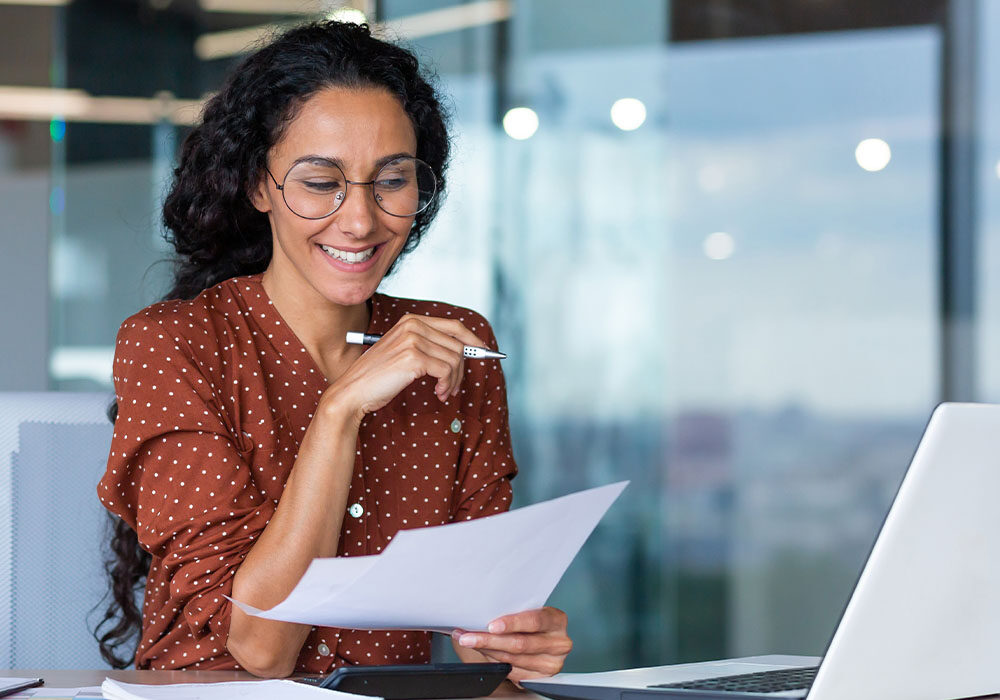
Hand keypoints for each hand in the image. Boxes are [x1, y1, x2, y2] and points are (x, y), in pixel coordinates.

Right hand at [327, 314, 486, 420]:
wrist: (353, 391)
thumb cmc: (378, 377)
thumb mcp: (404, 354)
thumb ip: (429, 346)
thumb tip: (465, 351)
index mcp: (411, 320)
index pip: (454, 326)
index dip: (473, 340)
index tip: (486, 352)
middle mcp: (413, 325)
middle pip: (457, 345)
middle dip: (461, 369)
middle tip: (453, 387)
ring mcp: (413, 340)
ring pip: (454, 359)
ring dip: (454, 381)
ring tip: (444, 392)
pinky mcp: (414, 357)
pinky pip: (446, 371)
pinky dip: (447, 385)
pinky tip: (439, 394)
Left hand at [452, 607, 571, 684]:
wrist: (539, 638)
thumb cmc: (530, 622)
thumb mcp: (527, 610)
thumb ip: (511, 610)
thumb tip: (479, 610)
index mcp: (556, 620)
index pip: (534, 621)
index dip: (512, 623)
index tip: (491, 626)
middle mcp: (558, 643)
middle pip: (520, 644)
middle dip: (490, 640)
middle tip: (468, 637)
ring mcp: (551, 663)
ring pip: (512, 660)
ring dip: (486, 651)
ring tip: (468, 642)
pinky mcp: (540, 678)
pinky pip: (512, 672)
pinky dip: (493, 662)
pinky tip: (481, 652)